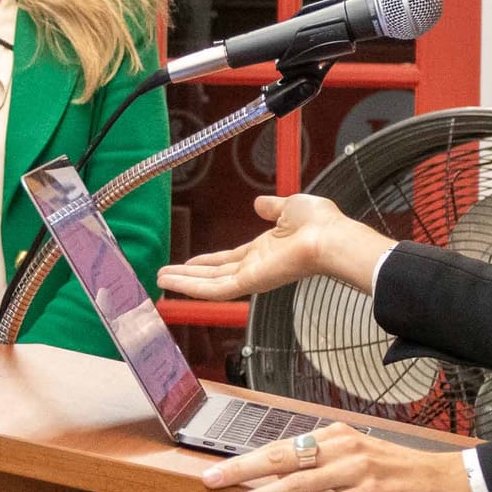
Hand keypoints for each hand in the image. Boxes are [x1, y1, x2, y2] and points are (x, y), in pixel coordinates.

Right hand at [155, 194, 393, 299]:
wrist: (332, 237)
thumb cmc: (320, 223)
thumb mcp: (290, 207)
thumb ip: (273, 207)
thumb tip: (261, 203)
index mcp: (266, 250)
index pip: (230, 259)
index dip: (208, 260)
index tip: (190, 261)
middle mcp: (257, 267)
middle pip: (215, 274)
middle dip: (189, 275)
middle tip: (165, 275)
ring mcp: (253, 277)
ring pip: (210, 284)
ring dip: (184, 282)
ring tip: (159, 280)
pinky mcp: (251, 283)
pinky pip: (216, 289)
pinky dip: (192, 287)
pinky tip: (172, 284)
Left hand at [200, 423, 476, 491]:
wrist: (452, 480)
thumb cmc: (404, 473)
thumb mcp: (360, 456)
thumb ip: (326, 463)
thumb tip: (285, 476)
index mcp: (337, 434)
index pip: (282, 445)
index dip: (248, 457)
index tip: (220, 466)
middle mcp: (343, 446)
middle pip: (281, 458)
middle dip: (241, 469)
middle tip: (210, 479)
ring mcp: (356, 470)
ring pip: (297, 483)